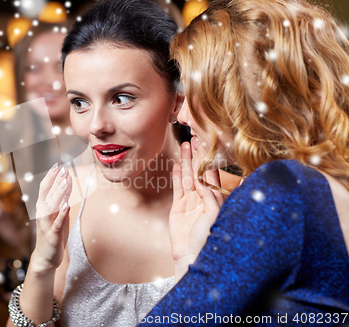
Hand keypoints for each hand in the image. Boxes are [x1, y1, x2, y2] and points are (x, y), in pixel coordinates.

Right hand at [31, 164, 72, 272]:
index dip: (51, 177)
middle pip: (48, 195)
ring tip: (64, 182)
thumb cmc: (52, 233)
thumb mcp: (57, 213)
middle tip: (62, 169)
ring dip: (58, 194)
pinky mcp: (52, 236)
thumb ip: (61, 198)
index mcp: (43, 207)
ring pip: (52, 207)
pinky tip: (66, 206)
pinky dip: (61, 214)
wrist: (45, 258)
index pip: (45, 188)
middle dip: (55, 182)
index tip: (58, 165)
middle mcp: (42, 214)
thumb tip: (66, 180)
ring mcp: (46, 225)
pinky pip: (57, 224)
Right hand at [169, 140, 223, 280]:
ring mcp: (190, 201)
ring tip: (185, 145)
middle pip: (200, 171)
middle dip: (198, 155)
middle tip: (196, 138)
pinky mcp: (178, 206)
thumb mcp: (213, 217)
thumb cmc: (206, 239)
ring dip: (187, 161)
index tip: (208, 144)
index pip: (212, 174)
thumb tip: (205, 181)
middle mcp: (203, 197)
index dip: (210, 159)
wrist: (190, 255)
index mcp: (215, 199)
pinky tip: (177, 165)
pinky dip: (177, 175)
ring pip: (188, 176)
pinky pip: (177, 187)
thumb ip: (210, 197)